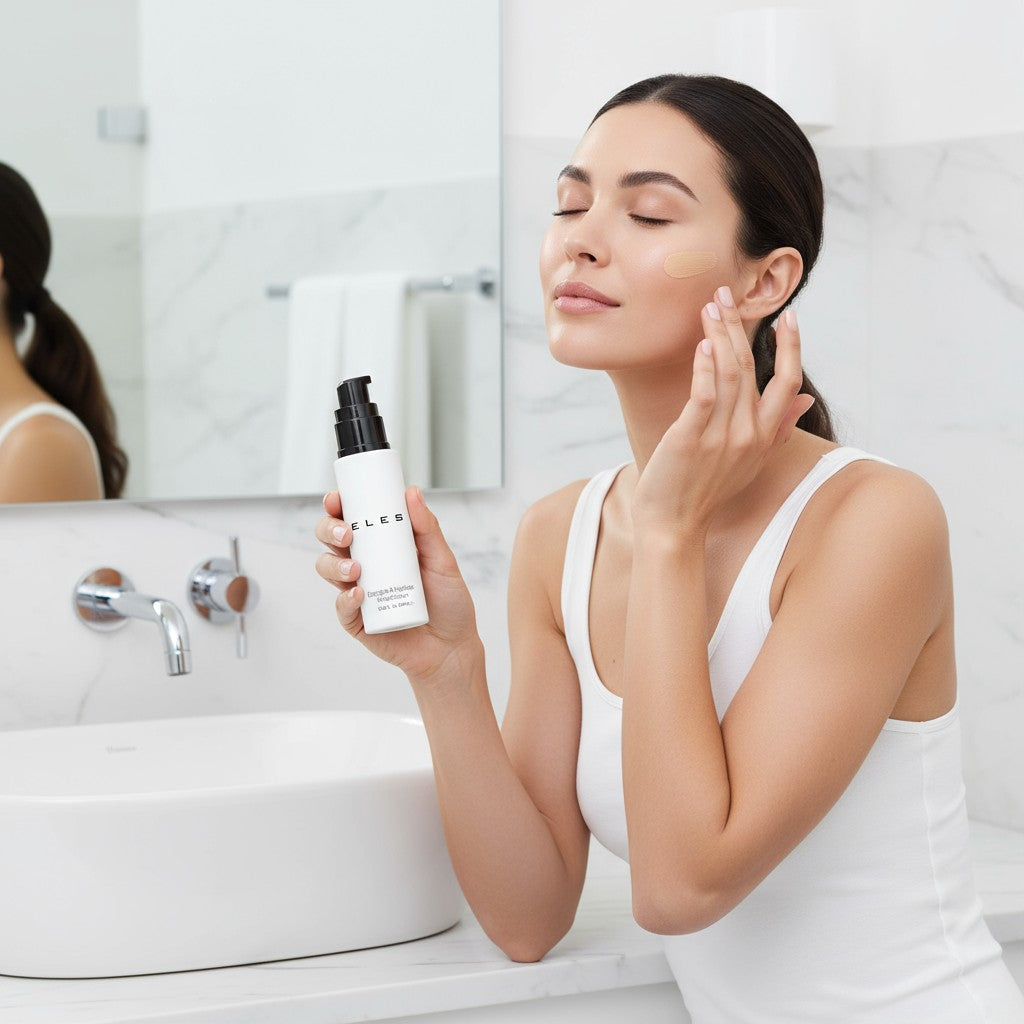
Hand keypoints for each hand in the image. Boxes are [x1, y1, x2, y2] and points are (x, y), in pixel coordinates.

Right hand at [315, 486, 481, 684]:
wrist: (452, 648)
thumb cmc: (449, 602)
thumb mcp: (442, 561)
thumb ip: (427, 528)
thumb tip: (411, 492)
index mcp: (381, 546)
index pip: (351, 519)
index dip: (338, 506)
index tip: (337, 499)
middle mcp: (364, 566)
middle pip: (330, 540)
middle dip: (329, 530)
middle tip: (347, 533)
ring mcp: (357, 593)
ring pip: (327, 569)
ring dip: (333, 564)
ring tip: (356, 569)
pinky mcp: (357, 621)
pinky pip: (341, 607)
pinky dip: (345, 599)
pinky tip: (359, 594)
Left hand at [631, 286, 814, 533]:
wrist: (673, 526)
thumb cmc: (706, 491)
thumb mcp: (750, 462)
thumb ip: (778, 429)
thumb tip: (803, 400)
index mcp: (765, 437)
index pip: (789, 382)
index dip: (792, 346)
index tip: (787, 315)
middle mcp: (749, 434)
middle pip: (753, 368)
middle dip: (740, 326)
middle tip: (726, 293)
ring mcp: (721, 437)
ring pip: (729, 373)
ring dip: (720, 335)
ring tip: (710, 306)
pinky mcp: (690, 439)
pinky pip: (703, 396)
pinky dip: (704, 368)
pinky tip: (703, 344)